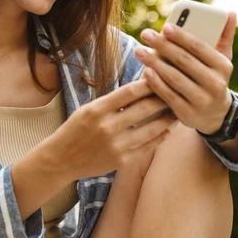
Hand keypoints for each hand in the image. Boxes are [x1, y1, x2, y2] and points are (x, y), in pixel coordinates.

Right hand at [45, 80, 177, 180]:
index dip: (149, 83)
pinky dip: (159, 137)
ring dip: (167, 119)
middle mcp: (107, 126)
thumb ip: (111, 102)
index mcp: (97, 109)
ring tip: (177, 112)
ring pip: (151, 128)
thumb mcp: (88, 110)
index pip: (130, 91)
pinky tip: (167, 131)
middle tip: (176, 92)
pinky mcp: (122, 161)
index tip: (161, 77)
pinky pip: (147, 147)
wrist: (61, 159)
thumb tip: (138, 90)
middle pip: (144, 108)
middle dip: (163, 99)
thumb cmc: (74, 130)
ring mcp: (116, 145)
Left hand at [134, 12, 236, 134]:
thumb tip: (229, 12)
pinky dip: (156, 83)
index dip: (182, 36)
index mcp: (222, 66)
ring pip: (175, 78)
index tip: (164, 26)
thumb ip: (223, 36)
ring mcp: (202, 100)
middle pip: (184, 61)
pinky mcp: (188, 114)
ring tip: (138, 50)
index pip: (200, 47)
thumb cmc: (210, 77)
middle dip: (162, 46)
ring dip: (154, 63)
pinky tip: (145, 72)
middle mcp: (215, 83)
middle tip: (145, 34)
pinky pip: (169, 96)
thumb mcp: (220, 59)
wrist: (214, 115)